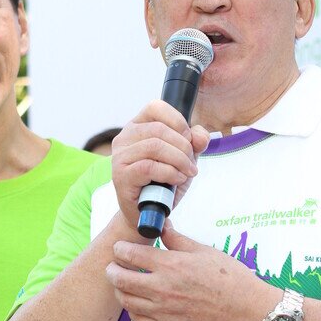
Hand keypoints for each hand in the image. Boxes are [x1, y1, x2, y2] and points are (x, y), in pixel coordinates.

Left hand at [104, 223, 273, 320]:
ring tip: (123, 283)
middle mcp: (162, 289)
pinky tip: (137, 302)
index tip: (120, 248)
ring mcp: (163, 311)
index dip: (120, 249)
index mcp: (171, 265)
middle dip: (112, 270)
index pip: (131, 255)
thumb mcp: (203, 251)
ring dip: (120, 290)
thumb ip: (177, 239)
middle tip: (113, 266)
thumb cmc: (230, 279)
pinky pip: (138, 320)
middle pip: (121, 279)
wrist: (246, 311)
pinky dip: (132, 310)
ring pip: (126, 301)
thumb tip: (162, 226)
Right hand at [111, 102, 209, 233]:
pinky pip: (149, 167)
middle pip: (159, 129)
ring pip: (155, 146)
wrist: (148, 213)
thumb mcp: (184, 158)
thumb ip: (195, 143)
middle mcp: (124, 137)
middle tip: (191, 164)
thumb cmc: (163, 182)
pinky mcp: (121, 175)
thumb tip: (200, 136)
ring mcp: (120, 156)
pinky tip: (177, 180)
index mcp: (137, 126)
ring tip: (186, 173)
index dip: (178, 121)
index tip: (188, 140)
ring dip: (179, 160)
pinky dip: (170, 173)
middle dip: (183, 146)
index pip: (156, 107)